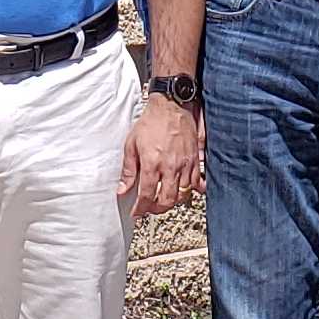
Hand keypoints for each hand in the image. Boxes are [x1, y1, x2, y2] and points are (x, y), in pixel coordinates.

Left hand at [120, 94, 203, 218]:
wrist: (171, 106)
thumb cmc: (151, 122)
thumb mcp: (131, 144)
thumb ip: (128, 170)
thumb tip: (122, 189)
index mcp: (152, 163)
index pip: (146, 195)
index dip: (141, 208)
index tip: (137, 212)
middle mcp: (170, 166)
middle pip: (166, 201)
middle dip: (156, 209)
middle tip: (149, 208)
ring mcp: (185, 164)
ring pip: (182, 195)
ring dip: (172, 202)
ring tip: (163, 199)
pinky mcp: (195, 160)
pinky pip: (196, 183)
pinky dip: (191, 191)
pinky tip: (183, 190)